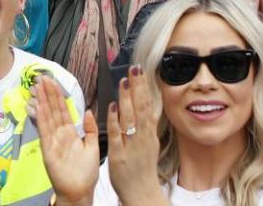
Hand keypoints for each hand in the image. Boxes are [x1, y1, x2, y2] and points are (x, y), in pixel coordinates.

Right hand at [35, 77, 98, 203]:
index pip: (63, 110)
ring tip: (37, 86)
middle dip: (48, 93)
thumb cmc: (86, 173)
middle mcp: (60, 134)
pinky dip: (41, 117)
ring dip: (42, 101)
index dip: (58, 96)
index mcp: (71, 133)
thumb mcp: (93, 147)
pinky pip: (44, 130)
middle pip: (53, 109)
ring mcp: (53, 140)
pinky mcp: (48, 149)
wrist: (80, 192)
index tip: (54, 82)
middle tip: (42, 77)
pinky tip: (37, 105)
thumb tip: (88, 111)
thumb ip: (91, 129)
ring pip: (47, 116)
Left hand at [108, 66, 159, 200]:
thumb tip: (149, 105)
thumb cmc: (143, 168)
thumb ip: (147, 125)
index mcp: (149, 134)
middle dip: (138, 88)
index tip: (140, 71)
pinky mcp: (119, 155)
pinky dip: (115, 121)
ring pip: (130, 119)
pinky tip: (112, 107)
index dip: (144, 88)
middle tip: (135, 69)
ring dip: (127, 100)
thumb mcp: (149, 143)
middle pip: (142, 108)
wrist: (142, 194)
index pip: (148, 106)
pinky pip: (116, 136)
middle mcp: (142, 138)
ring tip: (124, 82)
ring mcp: (132, 146)